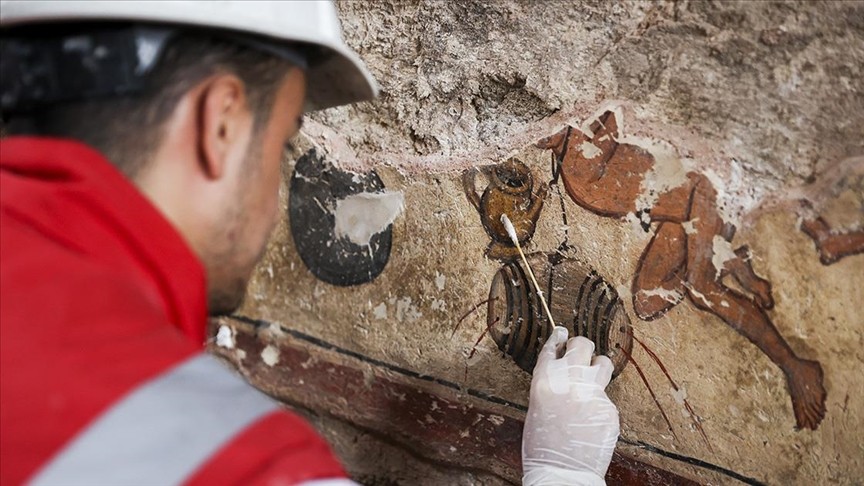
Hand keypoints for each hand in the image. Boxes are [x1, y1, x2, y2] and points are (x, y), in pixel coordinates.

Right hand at [522, 327, 619, 484]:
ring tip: (592, 378)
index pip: (553, 347)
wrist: (563, 472)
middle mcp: (570, 381)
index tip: (562, 333)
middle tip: (579, 353)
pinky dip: (599, 403)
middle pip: (582, 345)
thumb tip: (560, 369)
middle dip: (581, 347)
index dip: (558, 337)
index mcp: (545, 380)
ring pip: (604, 363)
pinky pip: (607, 397)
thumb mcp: (536, 407)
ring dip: (598, 367)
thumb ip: (549, 383)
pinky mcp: (610, 409)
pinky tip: (590, 417)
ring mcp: (593, 394)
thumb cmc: (542, 445)